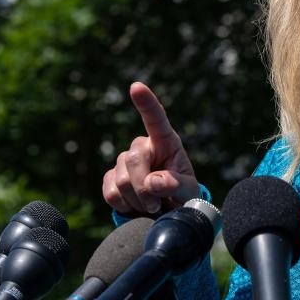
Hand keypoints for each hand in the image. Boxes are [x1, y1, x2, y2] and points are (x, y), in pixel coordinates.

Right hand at [102, 81, 200, 214]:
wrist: (166, 213)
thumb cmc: (182, 195)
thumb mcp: (189, 192)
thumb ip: (177, 185)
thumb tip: (154, 182)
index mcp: (165, 142)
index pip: (156, 119)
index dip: (146, 102)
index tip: (136, 86)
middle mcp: (143, 147)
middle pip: (133, 160)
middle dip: (145, 188)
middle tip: (157, 205)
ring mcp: (124, 161)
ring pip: (121, 181)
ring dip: (137, 201)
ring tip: (150, 206)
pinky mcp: (110, 178)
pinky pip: (110, 193)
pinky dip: (124, 206)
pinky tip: (134, 206)